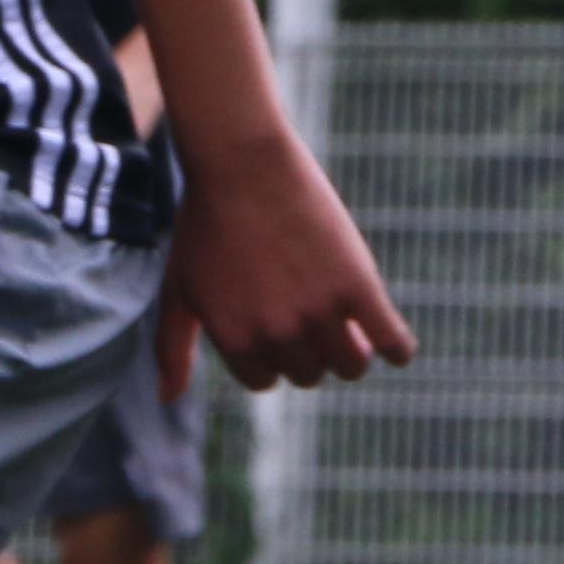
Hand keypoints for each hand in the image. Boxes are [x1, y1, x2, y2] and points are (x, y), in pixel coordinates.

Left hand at [165, 122, 418, 394]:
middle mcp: (279, 334)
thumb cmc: (206, 224)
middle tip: (303, 306)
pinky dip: (397, 349)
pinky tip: (394, 347)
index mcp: (236, 341)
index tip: (271, 317)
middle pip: (309, 373)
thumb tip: (165, 399)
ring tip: (346, 325)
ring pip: (351, 365)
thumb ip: (171, 348)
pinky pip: (392, 341)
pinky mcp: (358, 285)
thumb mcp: (179, 289)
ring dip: (351, 353)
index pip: (266, 380)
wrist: (242, 163)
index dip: (269, 352)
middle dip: (307, 349)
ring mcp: (320, 312)